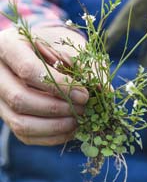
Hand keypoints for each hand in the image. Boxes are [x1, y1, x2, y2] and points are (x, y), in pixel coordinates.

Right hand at [0, 26, 88, 145]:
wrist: (40, 51)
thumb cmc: (57, 44)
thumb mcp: (71, 45)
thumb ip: (86, 66)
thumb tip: (103, 91)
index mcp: (8, 47)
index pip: (28, 70)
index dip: (59, 86)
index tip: (84, 94)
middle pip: (20, 99)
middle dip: (57, 108)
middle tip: (84, 109)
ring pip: (19, 122)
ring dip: (54, 126)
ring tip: (79, 121)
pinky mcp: (8, 115)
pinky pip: (24, 134)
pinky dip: (50, 136)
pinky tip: (71, 129)